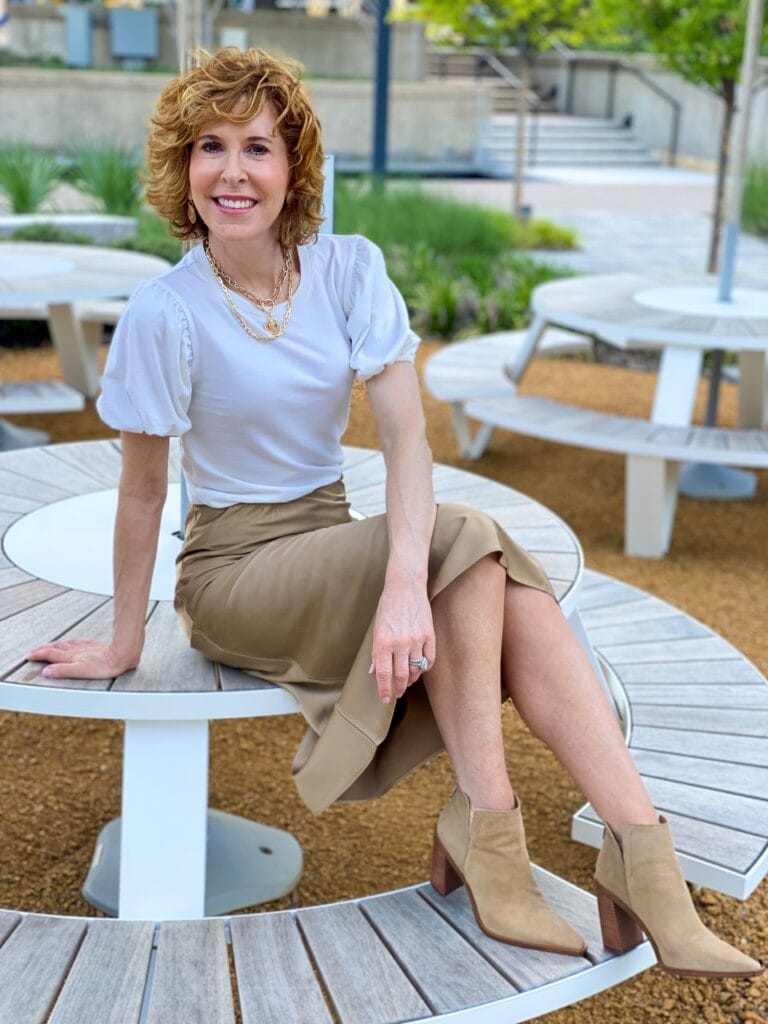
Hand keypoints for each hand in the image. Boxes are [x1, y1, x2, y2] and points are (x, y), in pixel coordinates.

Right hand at [25, 639, 137, 680]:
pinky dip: (69, 642)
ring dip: (54, 645)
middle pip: (56, 647)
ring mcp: (85, 647)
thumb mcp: (80, 671)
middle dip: (43, 649)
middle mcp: (76, 650)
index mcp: (71, 656)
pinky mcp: (94, 645)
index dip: (38, 655)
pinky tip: (72, 642)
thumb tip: (46, 671)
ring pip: (65, 644)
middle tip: (34, 650)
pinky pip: (77, 642)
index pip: (50, 654)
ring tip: (48, 645)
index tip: (29, 656)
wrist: (121, 654)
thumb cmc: (104, 666)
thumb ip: (62, 671)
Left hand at [370, 578, 435, 703]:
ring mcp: (417, 639)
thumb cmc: (388, 607)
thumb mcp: (377, 630)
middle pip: (401, 675)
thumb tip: (374, 672)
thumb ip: (376, 653)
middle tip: (397, 693)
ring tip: (407, 682)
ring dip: (411, 679)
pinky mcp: (429, 635)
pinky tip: (420, 669)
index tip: (385, 699)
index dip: (384, 690)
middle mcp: (400, 643)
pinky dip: (425, 667)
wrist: (405, 587)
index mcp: (384, 642)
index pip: (384, 674)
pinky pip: (429, 658)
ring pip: (416, 669)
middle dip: (399, 688)